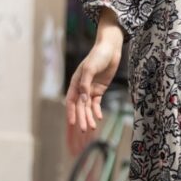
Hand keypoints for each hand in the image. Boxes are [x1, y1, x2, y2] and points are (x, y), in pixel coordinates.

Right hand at [65, 33, 122, 154]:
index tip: (72, 123)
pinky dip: (97, 110)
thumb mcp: (90, 69)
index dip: (71, 112)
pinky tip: (99, 118)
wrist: (110, 49)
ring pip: (88, 107)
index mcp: (75, 82)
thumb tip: (83, 100)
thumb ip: (85, 84)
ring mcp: (90, 89)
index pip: (71, 101)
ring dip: (89, 117)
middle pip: (80, 106)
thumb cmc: (98, 56)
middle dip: (81, 118)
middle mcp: (81, 87)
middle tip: (84, 130)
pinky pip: (96, 103)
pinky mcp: (100, 89)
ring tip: (92, 127)